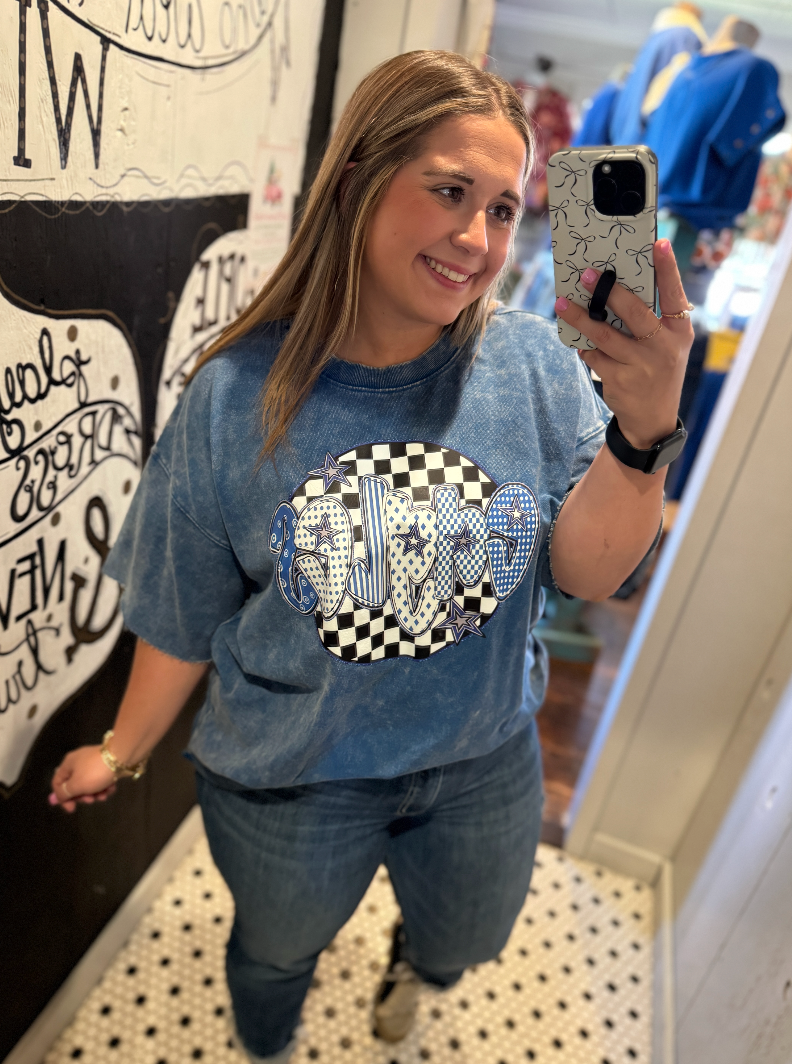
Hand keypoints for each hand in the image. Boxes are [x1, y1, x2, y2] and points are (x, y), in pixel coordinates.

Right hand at [49, 746, 116, 812]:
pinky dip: (105, 786)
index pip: (58, 783)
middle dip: (83, 795)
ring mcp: (93, 763)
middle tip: (91, 800)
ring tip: (103, 795)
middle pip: (74, 785)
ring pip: (90, 784)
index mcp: (68, 764)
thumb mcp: (76, 785)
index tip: (72, 809)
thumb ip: (64, 793)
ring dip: (96, 793)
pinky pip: (101, 780)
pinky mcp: (106, 765)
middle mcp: (79, 762)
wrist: (122, 756)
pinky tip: (111, 788)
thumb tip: (56, 798)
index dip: (62, 798)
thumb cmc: (95, 772)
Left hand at [554, 238, 693, 449]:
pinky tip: (578, 342)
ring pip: (605, 334)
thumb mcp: (666, 346)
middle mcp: (664, 347)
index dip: (668, 268)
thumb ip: (651, 321)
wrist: (652, 420)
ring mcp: (642, 365)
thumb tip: (612, 290)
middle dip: (608, 291)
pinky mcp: (620, 380)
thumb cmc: (657, 370)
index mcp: (679, 332)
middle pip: (634, 311)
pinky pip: (594, 356)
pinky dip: (584, 346)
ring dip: (580, 318)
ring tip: (562, 304)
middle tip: (588, 274)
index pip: (675, 295)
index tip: (657, 243)